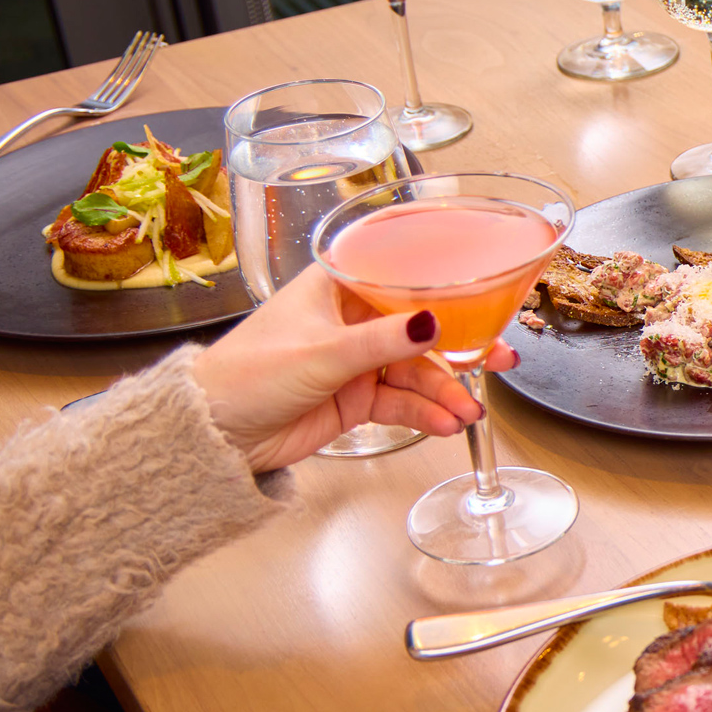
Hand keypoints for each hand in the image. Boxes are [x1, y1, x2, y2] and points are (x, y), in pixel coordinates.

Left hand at [188, 263, 517, 473]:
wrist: (213, 434)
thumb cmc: (244, 375)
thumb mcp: (321, 353)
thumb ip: (383, 341)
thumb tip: (433, 323)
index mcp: (334, 287)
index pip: (399, 277)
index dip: (443, 288)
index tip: (482, 296)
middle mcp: (349, 320)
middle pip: (418, 328)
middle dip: (459, 347)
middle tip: (498, 357)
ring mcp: (354, 361)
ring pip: (414, 371)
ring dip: (444, 390)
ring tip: (467, 410)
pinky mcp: (355, 398)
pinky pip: (401, 402)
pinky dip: (424, 413)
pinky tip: (444, 422)